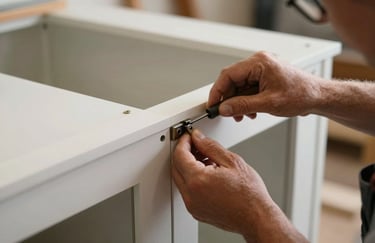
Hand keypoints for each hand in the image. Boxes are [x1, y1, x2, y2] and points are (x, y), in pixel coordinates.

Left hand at [172, 129, 306, 241]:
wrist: (256, 217)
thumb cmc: (249, 194)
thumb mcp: (232, 161)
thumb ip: (210, 146)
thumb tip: (198, 138)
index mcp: (198, 180)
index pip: (180, 155)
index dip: (184, 142)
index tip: (189, 136)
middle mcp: (191, 195)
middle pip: (176, 167)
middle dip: (184, 153)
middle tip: (197, 145)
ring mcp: (192, 205)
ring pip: (180, 179)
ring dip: (188, 166)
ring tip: (206, 159)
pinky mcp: (196, 211)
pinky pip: (187, 191)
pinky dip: (192, 179)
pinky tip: (208, 173)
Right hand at [208, 51, 321, 120]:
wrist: (318, 96)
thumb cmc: (301, 94)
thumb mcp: (268, 103)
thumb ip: (242, 105)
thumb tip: (224, 108)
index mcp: (259, 63)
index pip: (228, 74)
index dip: (217, 91)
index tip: (213, 104)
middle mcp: (259, 62)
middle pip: (232, 80)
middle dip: (228, 98)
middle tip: (226, 112)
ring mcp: (262, 69)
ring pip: (239, 85)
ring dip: (237, 101)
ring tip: (241, 114)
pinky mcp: (264, 76)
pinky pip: (247, 87)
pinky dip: (245, 99)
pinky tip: (249, 110)